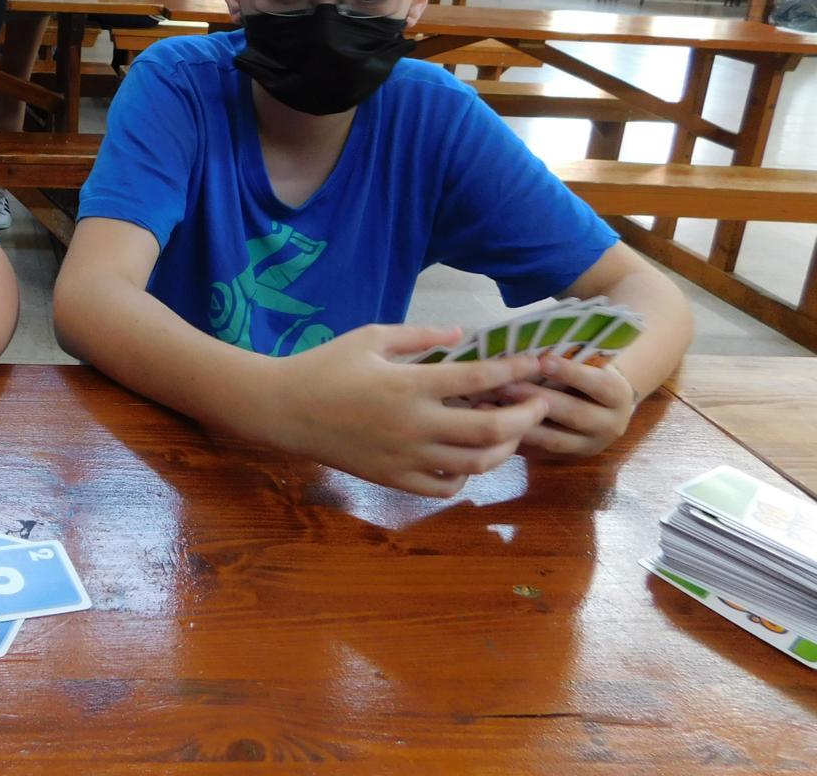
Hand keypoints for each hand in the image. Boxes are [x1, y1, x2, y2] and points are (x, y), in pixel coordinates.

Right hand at [274, 325, 549, 497]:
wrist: (284, 409)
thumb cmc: (325, 366)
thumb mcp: (371, 337)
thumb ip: (420, 336)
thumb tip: (463, 336)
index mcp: (408, 385)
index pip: (478, 379)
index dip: (513, 372)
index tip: (533, 364)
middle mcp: (414, 425)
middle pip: (491, 429)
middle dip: (526, 416)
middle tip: (540, 402)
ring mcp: (406, 457)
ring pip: (476, 464)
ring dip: (505, 448)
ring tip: (512, 430)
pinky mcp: (394, 479)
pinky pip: (446, 486)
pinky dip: (467, 475)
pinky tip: (467, 457)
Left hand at [500, 356, 637, 456]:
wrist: (604, 408)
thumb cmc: (588, 374)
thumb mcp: (592, 365)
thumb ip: (568, 362)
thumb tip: (528, 353)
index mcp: (618, 396)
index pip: (598, 384)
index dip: (571, 373)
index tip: (543, 361)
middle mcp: (610, 425)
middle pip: (573, 413)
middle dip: (536, 399)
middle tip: (503, 385)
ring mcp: (589, 446)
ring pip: (555, 439)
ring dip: (520, 423)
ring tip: (488, 407)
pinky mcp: (568, 460)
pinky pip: (540, 454)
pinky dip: (516, 441)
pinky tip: (492, 428)